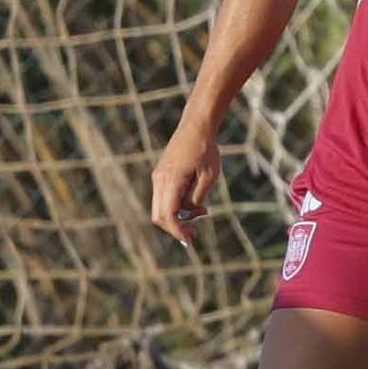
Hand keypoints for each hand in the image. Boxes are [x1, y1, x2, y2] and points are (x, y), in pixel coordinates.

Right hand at [150, 122, 220, 247]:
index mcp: (171, 181)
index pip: (168, 215)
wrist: (196, 127)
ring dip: (178, 217)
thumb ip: (197, 198)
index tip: (190, 241)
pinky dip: (176, 206)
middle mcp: (159, 180)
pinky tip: (195, 203)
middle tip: (195, 233)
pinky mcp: (161, 175)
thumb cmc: (206, 150)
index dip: (177, 231)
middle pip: (159, 216)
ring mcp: (158, 178)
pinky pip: (163, 199)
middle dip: (176, 227)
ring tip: (203, 211)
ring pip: (160, 208)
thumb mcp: (209, 177)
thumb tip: (189, 214)